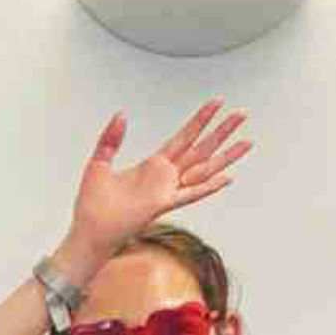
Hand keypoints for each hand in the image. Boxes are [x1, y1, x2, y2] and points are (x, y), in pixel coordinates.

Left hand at [60, 102, 253, 273]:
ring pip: (203, 169)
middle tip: (241, 114)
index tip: (217, 103)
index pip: (184, 138)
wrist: (88, 232)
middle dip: (222, 131)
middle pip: (201, 149)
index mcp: (153, 166)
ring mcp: (166, 191)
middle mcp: (165, 178)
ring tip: (247, 141)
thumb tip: (121, 114)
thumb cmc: (92, 205)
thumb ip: (111, 138)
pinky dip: (208, 187)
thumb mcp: (99, 162)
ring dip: (226, 155)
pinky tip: (227, 177)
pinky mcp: (161, 204)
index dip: (201, 120)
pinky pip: (190, 194)